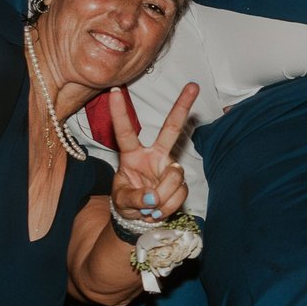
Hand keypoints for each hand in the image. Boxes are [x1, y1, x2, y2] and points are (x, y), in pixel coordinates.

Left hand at [107, 82, 199, 223]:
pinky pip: (179, 193)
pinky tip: (158, 211)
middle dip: (182, 107)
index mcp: (133, 155)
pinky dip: (168, 207)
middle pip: (171, 129)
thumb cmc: (127, 202)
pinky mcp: (181, 184)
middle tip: (194, 86)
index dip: (119, 113)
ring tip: (149, 209)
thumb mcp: (121, 201)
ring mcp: (169, 168)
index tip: (113, 92)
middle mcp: (155, 156)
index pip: (126, 132)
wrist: (141, 219)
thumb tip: (153, 198)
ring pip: (174, 175)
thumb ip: (134, 199)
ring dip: (162, 196)